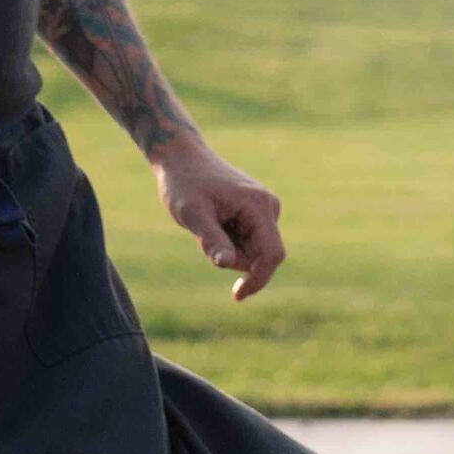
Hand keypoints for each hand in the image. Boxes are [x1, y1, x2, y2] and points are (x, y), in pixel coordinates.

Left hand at [155, 136, 285, 300]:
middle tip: (202, 236)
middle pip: (260, 255)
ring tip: (206, 223)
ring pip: (252, 250)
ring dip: (228, 248)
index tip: (237, 296)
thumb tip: (227, 265)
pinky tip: (213, 220)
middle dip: (232, 257)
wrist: (180, 157)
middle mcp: (268, 206)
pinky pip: (246, 241)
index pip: (272, 254)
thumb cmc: (184, 183)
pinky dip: (228, 240)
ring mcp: (264, 209)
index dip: (258, 279)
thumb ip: (212, 240)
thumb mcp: (193, 214)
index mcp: (259, 205)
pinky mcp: (255, 212)